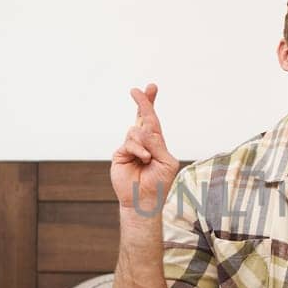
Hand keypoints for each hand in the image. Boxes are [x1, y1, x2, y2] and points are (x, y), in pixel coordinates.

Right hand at [110, 83, 180, 210]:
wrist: (144, 200)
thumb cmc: (159, 183)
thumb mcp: (166, 161)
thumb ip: (158, 144)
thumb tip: (144, 129)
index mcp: (155, 142)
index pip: (153, 120)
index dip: (150, 103)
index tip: (151, 87)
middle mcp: (142, 142)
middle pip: (142, 117)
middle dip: (143, 102)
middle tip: (137, 89)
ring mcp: (130, 147)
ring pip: (136, 131)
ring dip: (145, 143)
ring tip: (148, 159)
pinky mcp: (120, 154)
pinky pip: (130, 142)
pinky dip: (139, 149)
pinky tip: (143, 159)